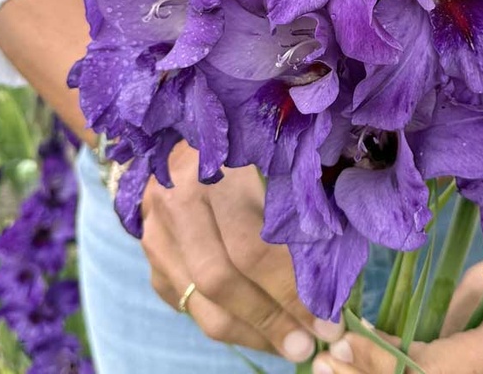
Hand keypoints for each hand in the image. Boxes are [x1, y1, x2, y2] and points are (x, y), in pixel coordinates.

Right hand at [141, 141, 341, 361]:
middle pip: (222, 281)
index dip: (290, 289)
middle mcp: (175, 204)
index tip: (327, 318)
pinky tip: (258, 331)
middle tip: (307, 344)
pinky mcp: (152, 260)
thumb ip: (293, 208)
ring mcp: (156, 236)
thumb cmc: (244, 144)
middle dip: (270, 320)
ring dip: (249, 333)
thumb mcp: (270, 158)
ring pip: (201, 304)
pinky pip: (188, 306)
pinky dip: (226, 324)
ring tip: (287, 346)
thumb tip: (330, 274)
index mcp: (212, 172)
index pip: (252, 247)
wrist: (181, 136)